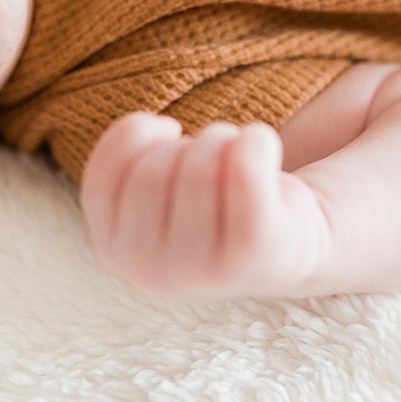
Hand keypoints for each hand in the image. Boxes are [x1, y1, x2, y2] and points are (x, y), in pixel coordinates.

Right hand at [80, 113, 333, 299]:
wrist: (293, 240)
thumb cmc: (212, 201)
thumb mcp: (150, 184)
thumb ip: (127, 156)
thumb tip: (157, 129)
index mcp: (115, 253)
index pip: (106, 168)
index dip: (137, 133)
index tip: (168, 136)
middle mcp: (149, 272)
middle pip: (155, 166)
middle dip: (189, 143)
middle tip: (215, 162)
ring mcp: (202, 270)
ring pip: (201, 163)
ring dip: (224, 139)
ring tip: (240, 163)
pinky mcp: (254, 252)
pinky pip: (245, 167)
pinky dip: (257, 140)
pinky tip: (264, 150)